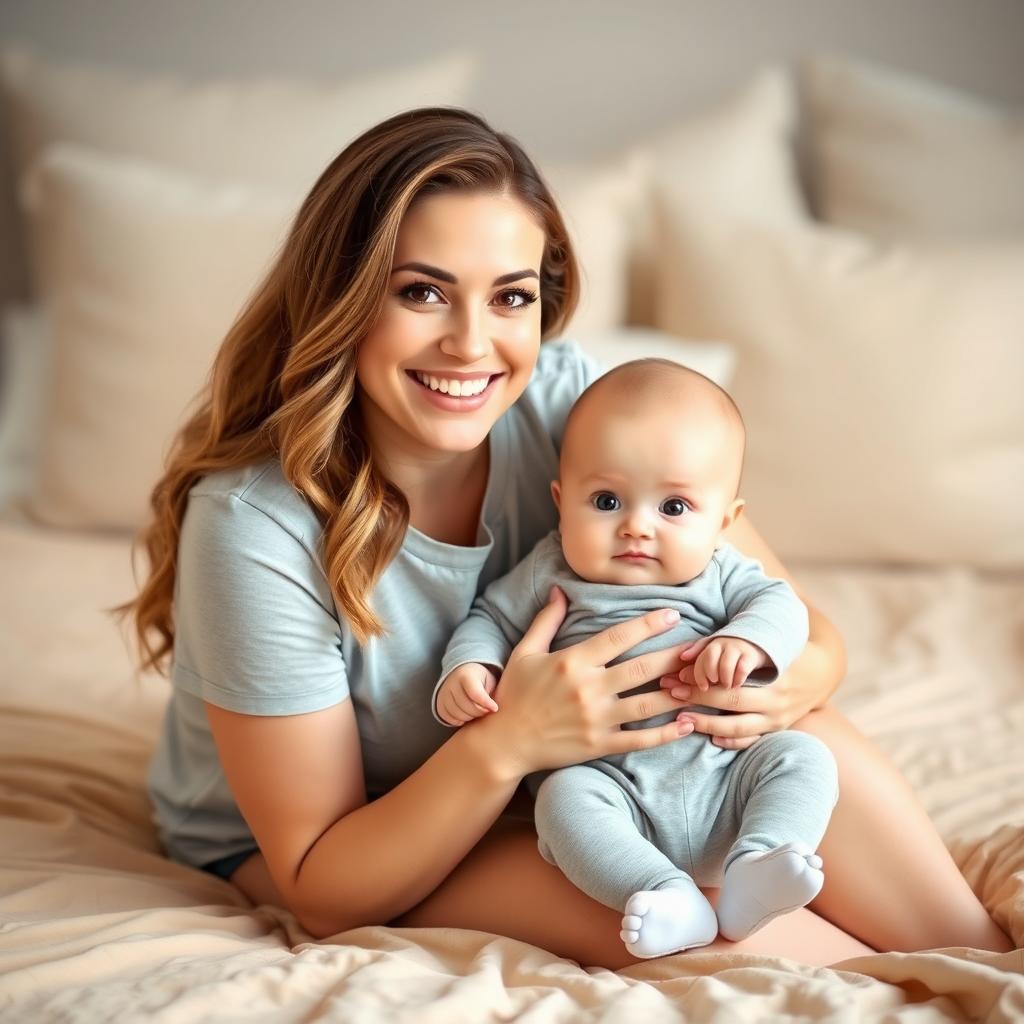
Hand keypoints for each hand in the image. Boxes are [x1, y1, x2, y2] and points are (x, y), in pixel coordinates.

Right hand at [436, 663, 499, 725]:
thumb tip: (493, 709)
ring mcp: (443, 694)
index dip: (486, 703)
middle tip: (486, 711)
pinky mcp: (439, 703)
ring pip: (457, 714)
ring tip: (477, 712)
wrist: (463, 673)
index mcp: (466, 675)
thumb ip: (490, 693)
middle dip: (479, 712)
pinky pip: (448, 718)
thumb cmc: (481, 680)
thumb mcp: (489, 680)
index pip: (475, 693)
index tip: (495, 708)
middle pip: (466, 706)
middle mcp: (451, 683)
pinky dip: (459, 720)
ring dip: (470, 717)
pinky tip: (467, 715)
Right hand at [470, 588, 694, 777]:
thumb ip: (546, 621)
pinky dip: (666, 734)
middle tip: (701, 647)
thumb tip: (560, 590)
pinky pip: (639, 740)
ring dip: (677, 694)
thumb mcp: (525, 652)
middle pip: (641, 669)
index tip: (673, 614)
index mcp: (572, 662)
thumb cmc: (513, 694)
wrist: (502, 742)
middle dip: (674, 656)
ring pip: (647, 704)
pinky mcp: (599, 745)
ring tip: (702, 683)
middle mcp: (587, 689)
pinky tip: (687, 724)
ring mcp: (595, 720)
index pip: (618, 637)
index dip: (648, 624)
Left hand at [659, 643, 823, 750]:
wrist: (822, 672)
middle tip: (671, 693)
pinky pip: (752, 741)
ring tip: (682, 718)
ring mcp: (777, 720)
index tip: (676, 677)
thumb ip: (727, 645)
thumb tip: (686, 652)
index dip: (701, 684)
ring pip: (739, 729)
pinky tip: (712, 737)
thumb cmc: (784, 652)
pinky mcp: (777, 730)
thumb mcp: (764, 645)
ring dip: (708, 725)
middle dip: (698, 700)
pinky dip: (732, 742)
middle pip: (730, 705)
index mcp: (772, 680)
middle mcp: (776, 703)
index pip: (729, 686)